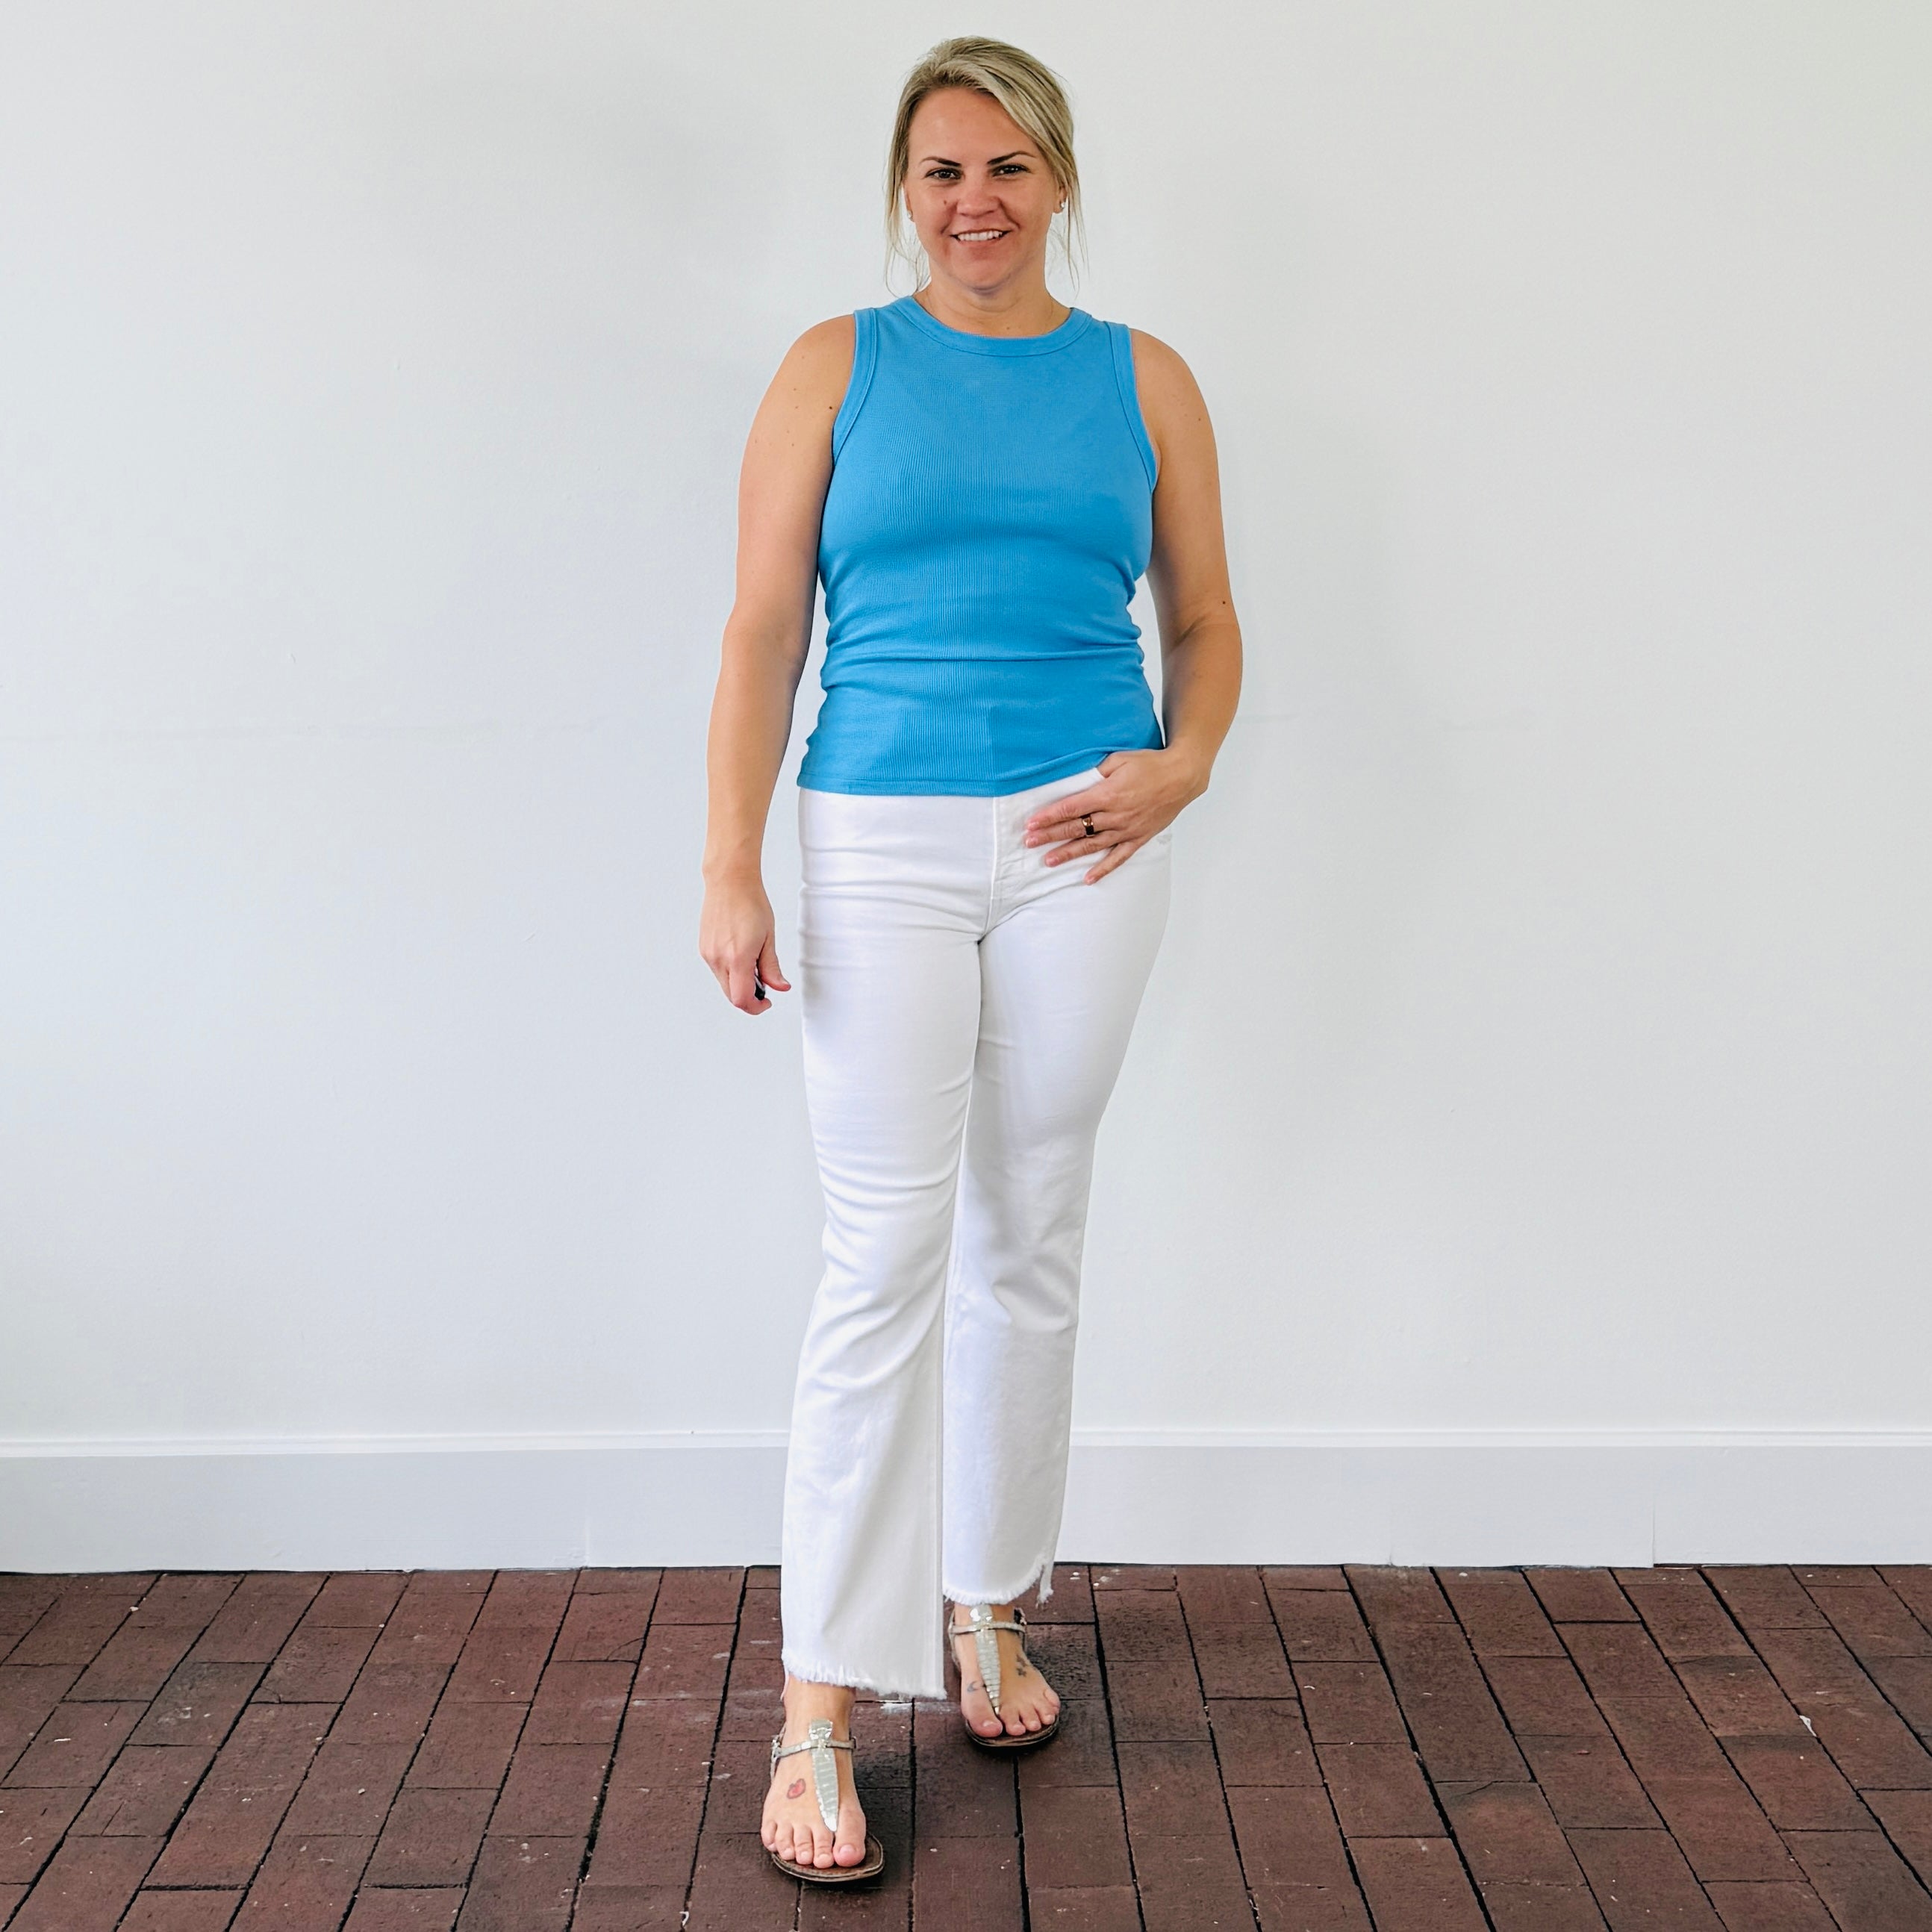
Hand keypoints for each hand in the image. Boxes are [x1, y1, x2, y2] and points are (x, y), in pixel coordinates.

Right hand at [700, 874, 792, 1013]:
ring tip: (753, 962)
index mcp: (737, 957)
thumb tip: (779, 987)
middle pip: (732, 995)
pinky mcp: (704, 948)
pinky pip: (717, 971)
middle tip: (764, 984)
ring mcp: (708, 954)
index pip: (742, 999)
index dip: (756, 1007)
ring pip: (724, 984)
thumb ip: (771, 966)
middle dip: (749, 997)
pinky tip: (740, 955)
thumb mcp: (768, 937)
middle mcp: (718, 958)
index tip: (767, 1002)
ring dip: (739, 983)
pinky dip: (730, 972)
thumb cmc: (750, 903)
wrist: (729, 882)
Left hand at [1023, 747, 1206, 883]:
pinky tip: (1087, 878)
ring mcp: (1127, 829)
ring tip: (1048, 861)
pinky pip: (1118, 857)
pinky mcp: (1138, 838)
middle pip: (1076, 828)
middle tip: (1030, 842)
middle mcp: (1115, 815)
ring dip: (1068, 853)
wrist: (1182, 777)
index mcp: (1107, 794)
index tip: (1031, 824)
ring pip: (1092, 845)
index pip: (1071, 808)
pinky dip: (1103, 869)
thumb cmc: (1150, 765)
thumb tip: (1075, 781)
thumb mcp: (1119, 759)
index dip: (1049, 817)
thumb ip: (1095, 772)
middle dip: (1050, 835)